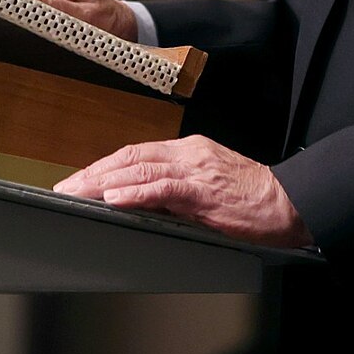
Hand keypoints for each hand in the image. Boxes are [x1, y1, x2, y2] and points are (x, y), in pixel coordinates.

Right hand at [0, 0, 137, 41]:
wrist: (114, 25)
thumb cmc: (105, 20)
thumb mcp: (85, 18)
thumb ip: (55, 8)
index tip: (16, 16)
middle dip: (14, 6)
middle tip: (29, 25)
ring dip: (17, 11)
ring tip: (37, 24)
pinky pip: (15, 1)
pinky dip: (20, 14)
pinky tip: (34, 22)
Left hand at [54, 136, 312, 247]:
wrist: (288, 202)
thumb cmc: (252, 198)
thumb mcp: (208, 184)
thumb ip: (175, 186)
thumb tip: (140, 197)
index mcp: (189, 150)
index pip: (136, 152)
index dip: (104, 164)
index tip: (80, 178)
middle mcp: (188, 153)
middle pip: (130, 157)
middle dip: (93, 172)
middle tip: (65, 187)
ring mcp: (196, 169)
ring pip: (140, 168)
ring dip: (104, 181)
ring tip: (78, 192)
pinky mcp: (204, 191)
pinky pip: (163, 188)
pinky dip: (136, 191)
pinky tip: (115, 197)